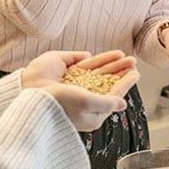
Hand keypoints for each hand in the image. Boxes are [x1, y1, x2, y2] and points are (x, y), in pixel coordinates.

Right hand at [24, 50, 140, 131]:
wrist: (31, 94)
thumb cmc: (61, 104)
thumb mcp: (88, 104)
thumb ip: (107, 103)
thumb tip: (123, 105)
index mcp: (89, 113)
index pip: (112, 97)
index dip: (124, 85)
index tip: (136, 74)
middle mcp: (83, 99)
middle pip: (106, 84)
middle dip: (121, 72)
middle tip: (134, 62)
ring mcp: (75, 85)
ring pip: (99, 73)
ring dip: (114, 65)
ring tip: (128, 57)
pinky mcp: (67, 73)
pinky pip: (88, 65)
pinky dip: (101, 60)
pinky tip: (112, 55)